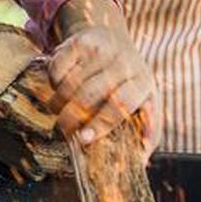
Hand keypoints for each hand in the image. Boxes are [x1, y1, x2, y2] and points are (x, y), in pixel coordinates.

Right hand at [48, 21, 161, 152]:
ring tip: (60, 111)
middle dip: (72, 117)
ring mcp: (103, 49)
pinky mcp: (81, 40)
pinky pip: (57, 68)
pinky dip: (53, 83)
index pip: (121, 104)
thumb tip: (140, 162)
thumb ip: (147, 132)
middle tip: (64, 130)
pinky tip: (59, 87)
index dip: (101, 123)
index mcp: (143, 82)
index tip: (84, 139)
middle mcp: (125, 63)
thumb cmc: (129, 82)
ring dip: (59, 102)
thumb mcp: (146, 102)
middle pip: (90, 95)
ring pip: (70, 83)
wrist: (115, 39)